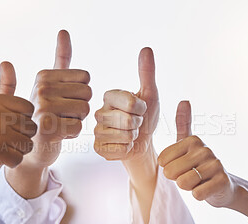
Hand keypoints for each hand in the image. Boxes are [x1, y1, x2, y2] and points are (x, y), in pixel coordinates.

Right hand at [0, 62, 36, 208]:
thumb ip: (5, 86)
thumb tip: (6, 62)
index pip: (31, 110)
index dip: (25, 121)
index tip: (9, 124)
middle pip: (32, 128)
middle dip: (23, 137)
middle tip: (5, 139)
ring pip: (28, 144)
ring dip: (19, 150)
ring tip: (3, 147)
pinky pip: (19, 158)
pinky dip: (13, 161)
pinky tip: (1, 157)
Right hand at [25, 30, 90, 167]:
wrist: (32, 147)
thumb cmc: (45, 115)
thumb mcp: (50, 84)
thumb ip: (60, 59)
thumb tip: (64, 31)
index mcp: (43, 76)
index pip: (86, 78)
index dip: (80, 92)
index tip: (63, 100)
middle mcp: (41, 89)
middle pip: (88, 93)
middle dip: (80, 107)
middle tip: (62, 114)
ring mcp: (42, 109)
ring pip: (85, 110)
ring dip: (77, 120)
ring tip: (60, 123)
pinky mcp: (47, 129)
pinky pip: (78, 127)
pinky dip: (72, 134)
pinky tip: (59, 135)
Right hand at [94, 47, 158, 161]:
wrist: (143, 144)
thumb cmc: (146, 118)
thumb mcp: (150, 95)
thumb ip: (147, 73)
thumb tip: (146, 49)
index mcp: (109, 96)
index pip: (131, 102)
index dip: (142, 109)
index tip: (140, 110)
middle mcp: (99, 112)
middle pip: (128, 121)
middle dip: (139, 125)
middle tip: (136, 124)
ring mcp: (96, 131)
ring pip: (124, 136)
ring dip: (133, 138)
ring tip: (130, 134)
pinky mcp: (98, 148)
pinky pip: (118, 149)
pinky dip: (127, 149)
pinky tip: (124, 145)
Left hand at [158, 101, 235, 207]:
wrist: (223, 185)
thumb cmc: (199, 165)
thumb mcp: (188, 144)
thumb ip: (183, 123)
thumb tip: (184, 100)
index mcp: (192, 140)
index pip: (162, 160)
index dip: (168, 169)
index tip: (181, 166)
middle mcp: (205, 149)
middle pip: (171, 172)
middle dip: (177, 179)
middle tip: (190, 175)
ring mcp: (216, 165)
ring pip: (183, 183)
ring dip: (188, 187)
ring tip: (198, 181)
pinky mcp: (222, 181)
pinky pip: (197, 194)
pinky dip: (198, 195)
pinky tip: (206, 189)